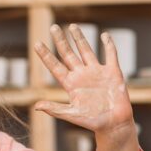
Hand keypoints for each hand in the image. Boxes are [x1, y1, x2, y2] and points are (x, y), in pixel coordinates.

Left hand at [33, 24, 134, 140]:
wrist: (114, 124)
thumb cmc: (92, 122)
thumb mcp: (72, 114)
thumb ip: (55, 109)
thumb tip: (36, 106)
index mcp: (71, 84)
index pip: (55, 66)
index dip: (46, 55)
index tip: (36, 44)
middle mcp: (82, 75)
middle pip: (68, 54)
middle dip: (61, 41)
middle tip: (53, 28)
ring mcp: (97, 72)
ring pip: (86, 50)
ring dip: (80, 38)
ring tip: (72, 26)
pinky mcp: (112, 72)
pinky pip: (110, 55)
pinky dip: (108, 44)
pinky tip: (105, 35)